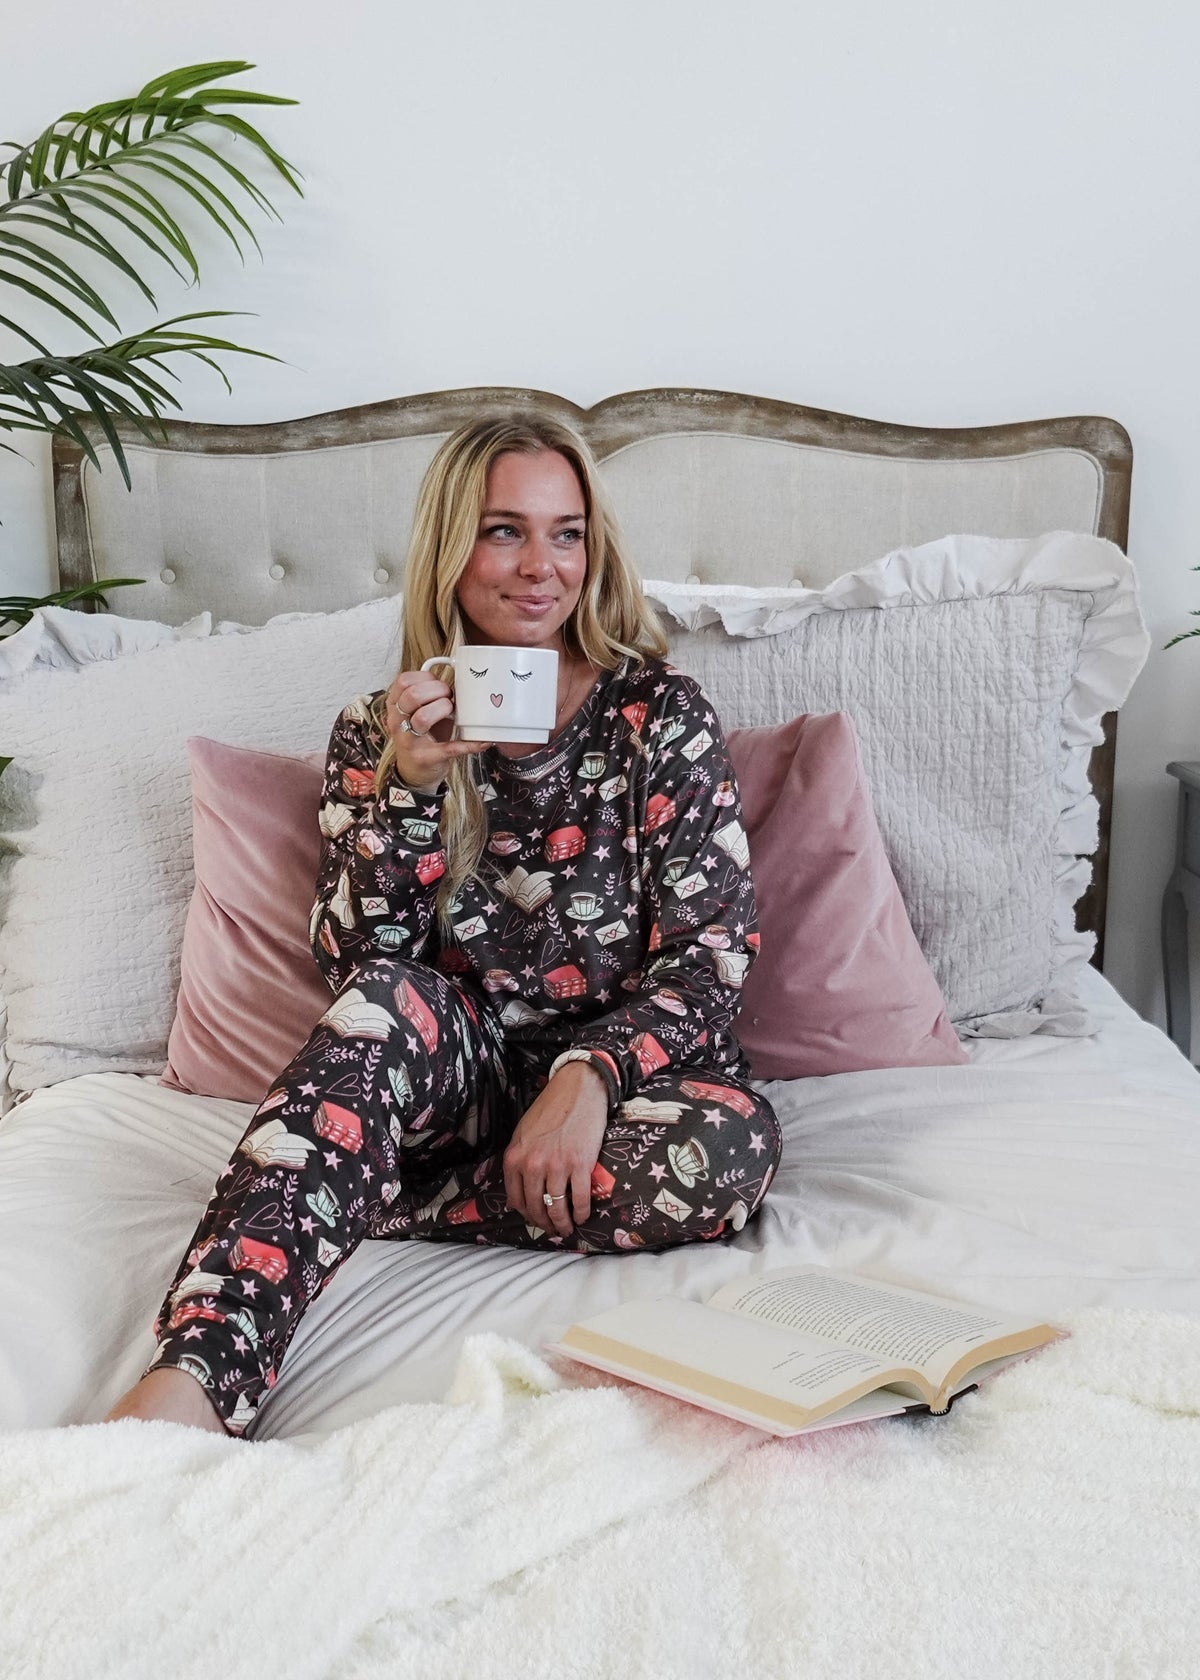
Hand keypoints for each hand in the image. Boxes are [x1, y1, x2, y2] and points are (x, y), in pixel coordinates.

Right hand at [382, 672, 489, 790]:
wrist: (413, 771)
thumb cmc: (420, 736)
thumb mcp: (417, 712)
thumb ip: (428, 695)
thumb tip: (459, 681)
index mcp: (395, 707)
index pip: (403, 681)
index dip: (424, 677)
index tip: (437, 683)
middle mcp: (397, 723)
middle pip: (412, 695)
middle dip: (437, 690)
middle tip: (448, 697)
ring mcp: (410, 741)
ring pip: (423, 717)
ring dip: (444, 708)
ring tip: (452, 712)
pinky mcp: (427, 758)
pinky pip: (450, 748)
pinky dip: (469, 744)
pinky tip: (482, 741)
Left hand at [503, 1062, 609, 1236]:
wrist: (577, 1090)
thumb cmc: (549, 1109)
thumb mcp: (522, 1134)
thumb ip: (518, 1162)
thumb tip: (517, 1195)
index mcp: (514, 1158)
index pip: (515, 1200)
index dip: (526, 1215)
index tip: (535, 1220)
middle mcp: (532, 1165)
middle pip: (536, 1207)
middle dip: (544, 1224)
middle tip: (553, 1230)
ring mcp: (556, 1166)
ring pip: (556, 1207)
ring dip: (563, 1223)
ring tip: (567, 1228)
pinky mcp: (580, 1164)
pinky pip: (580, 1198)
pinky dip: (582, 1212)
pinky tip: (583, 1216)